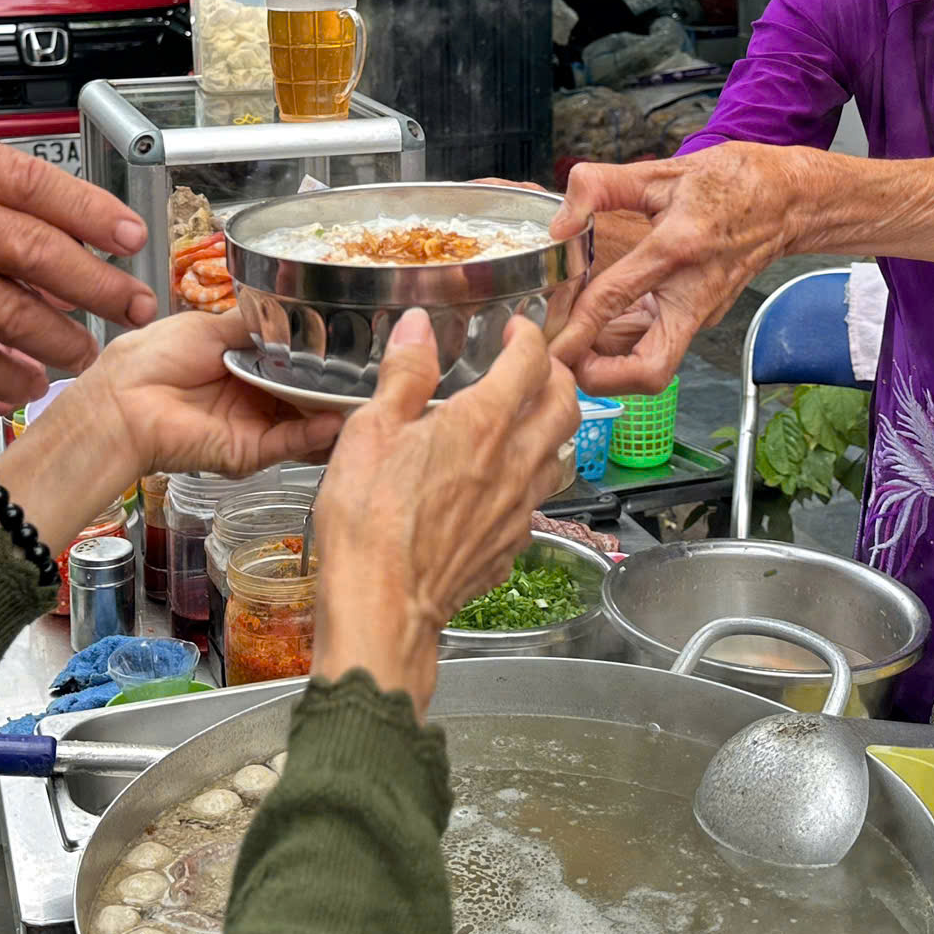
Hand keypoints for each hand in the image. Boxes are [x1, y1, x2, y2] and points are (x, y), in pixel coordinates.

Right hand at [0, 121, 158, 407]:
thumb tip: (43, 221)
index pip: (30, 182)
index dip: (90, 211)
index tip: (130, 233)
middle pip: (33, 250)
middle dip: (97, 283)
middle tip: (134, 301)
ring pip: (8, 311)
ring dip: (60, 337)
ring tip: (88, 349)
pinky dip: (5, 373)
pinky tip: (31, 382)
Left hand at [53, 310, 343, 486]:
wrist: (122, 401)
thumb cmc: (152, 359)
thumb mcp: (211, 327)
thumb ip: (255, 325)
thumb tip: (292, 312)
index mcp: (243, 363)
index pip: (294, 361)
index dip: (322, 354)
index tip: (355, 342)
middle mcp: (253, 396)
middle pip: (306, 393)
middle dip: (337, 384)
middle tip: (375, 372)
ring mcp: (255, 425)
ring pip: (306, 421)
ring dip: (336, 411)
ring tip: (370, 396)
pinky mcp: (249, 452)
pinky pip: (290, 443)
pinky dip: (316, 434)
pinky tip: (338, 419)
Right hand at [310, 310, 578, 714]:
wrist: (384, 607)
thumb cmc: (368, 520)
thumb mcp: (369, 432)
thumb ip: (404, 375)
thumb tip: (418, 327)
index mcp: (481, 424)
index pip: (529, 362)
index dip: (528, 336)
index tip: (516, 328)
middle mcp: (514, 462)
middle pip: (565, 405)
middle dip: (556, 374)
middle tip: (534, 364)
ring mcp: (519, 508)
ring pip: (560, 454)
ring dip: (553, 426)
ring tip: (528, 417)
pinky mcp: (511, 544)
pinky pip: (537, 501)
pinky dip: (531, 477)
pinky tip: (505, 481)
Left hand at [548, 145, 790, 394]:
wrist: (790, 199)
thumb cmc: (733, 182)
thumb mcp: (663, 171)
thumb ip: (603, 187)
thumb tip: (561, 220)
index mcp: (677, 248)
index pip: (613, 298)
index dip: (573, 326)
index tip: (545, 339)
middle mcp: (692, 292)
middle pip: (649, 369)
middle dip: (600, 378)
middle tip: (563, 362)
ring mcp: (701, 311)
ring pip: (654, 366)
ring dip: (610, 365)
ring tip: (573, 342)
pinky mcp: (703, 316)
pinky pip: (660, 344)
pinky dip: (627, 344)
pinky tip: (603, 323)